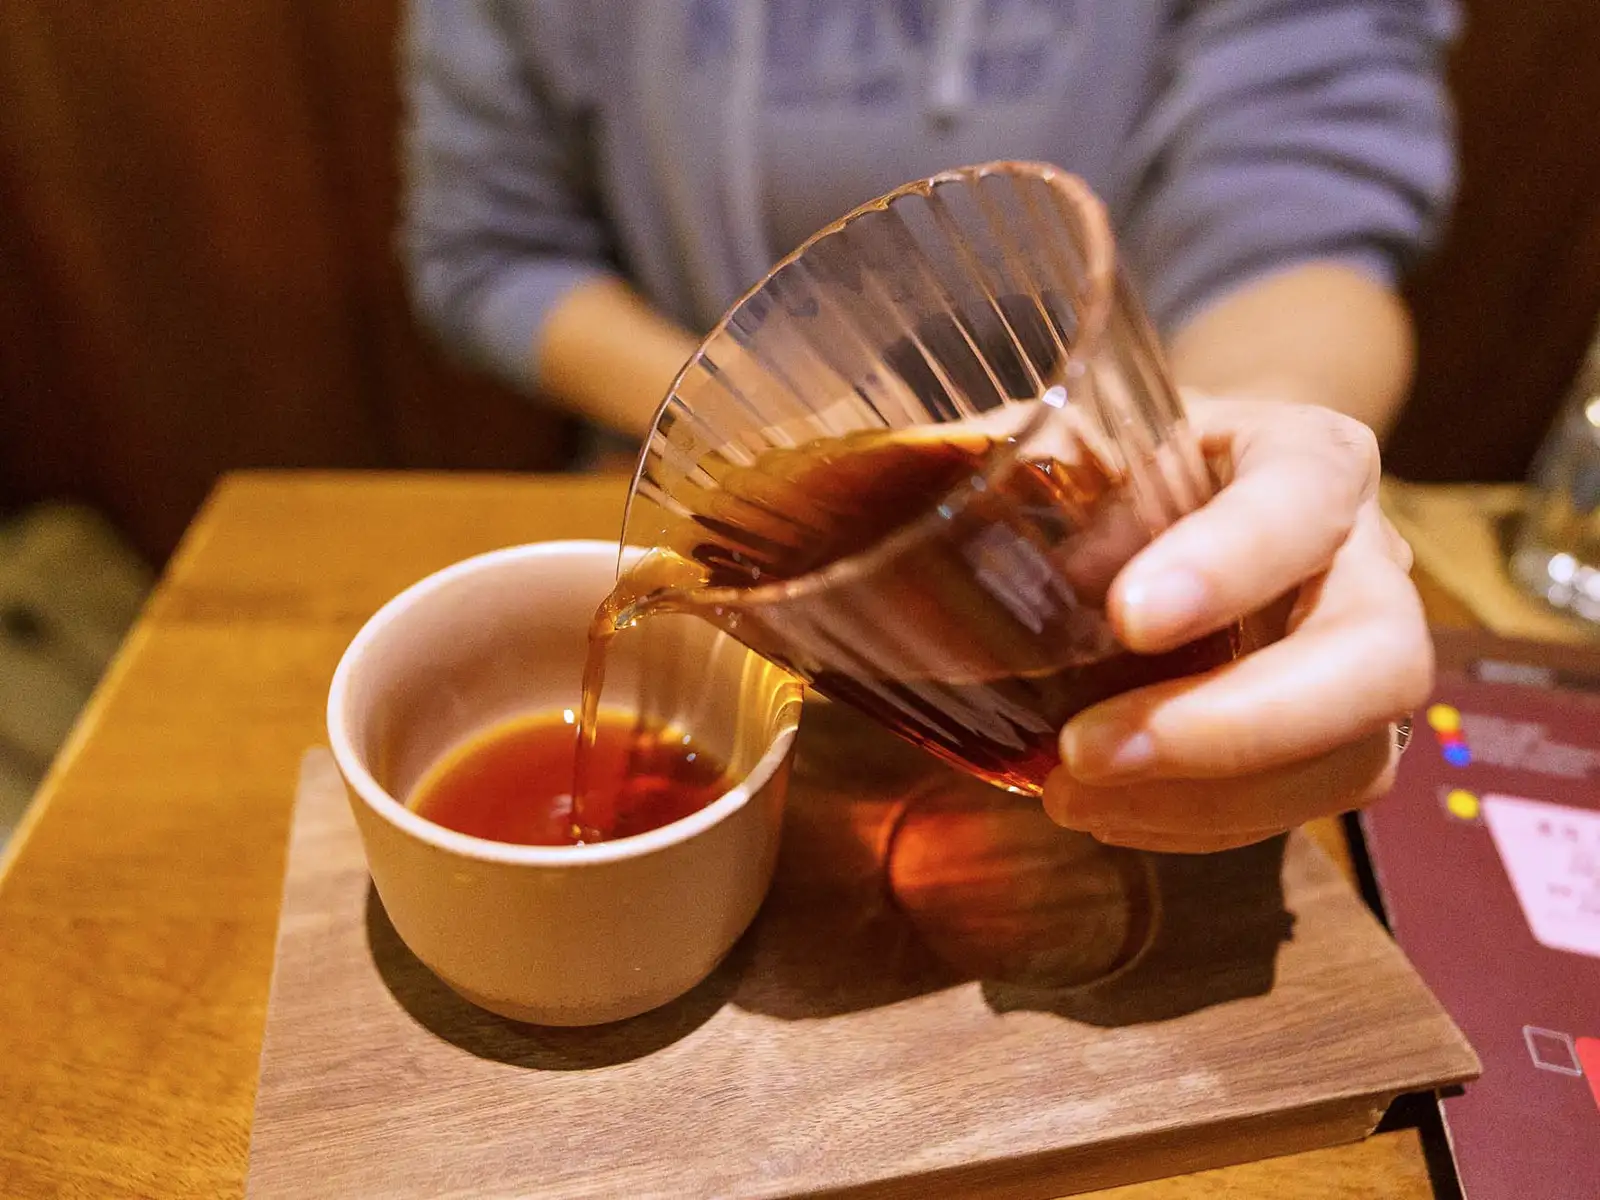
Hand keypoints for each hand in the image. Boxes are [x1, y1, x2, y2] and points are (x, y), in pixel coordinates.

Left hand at [1041, 395, 1429, 852]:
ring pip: (1354, 758)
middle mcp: (1368, 558)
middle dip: (1234, 726)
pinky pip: (1307, 806)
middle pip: (1378, 660)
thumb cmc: (1146, 458)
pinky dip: (1204, 825)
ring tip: (1074, 796)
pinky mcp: (1342, 738)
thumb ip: (1017, 458)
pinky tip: (1111, 811)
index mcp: (1309, 456)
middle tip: (1085, 750)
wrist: (1218, 488)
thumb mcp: (1091, 428)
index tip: (1127, 617)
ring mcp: (1368, 659)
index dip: (1231, 562)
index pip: (1304, 499)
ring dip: (1211, 800)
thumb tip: (898, 503)